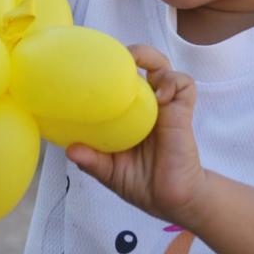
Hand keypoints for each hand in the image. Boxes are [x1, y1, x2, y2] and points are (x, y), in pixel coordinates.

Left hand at [66, 45, 208, 226]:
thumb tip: (70, 150)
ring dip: (150, 57)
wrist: (173, 200)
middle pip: (143, 65)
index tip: (93, 65)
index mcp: (128, 115)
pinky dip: (172, 82)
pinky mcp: (182, 112)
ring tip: (136, 61)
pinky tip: (161, 96)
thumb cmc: (143, 184)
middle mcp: (146, 106)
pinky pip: (184, 85)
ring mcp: (166, 107)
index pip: (120, 82)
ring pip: (163, 67)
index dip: (111, 68)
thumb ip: (92, 161)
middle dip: (133, 53)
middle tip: (117, 55)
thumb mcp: (109, 172)